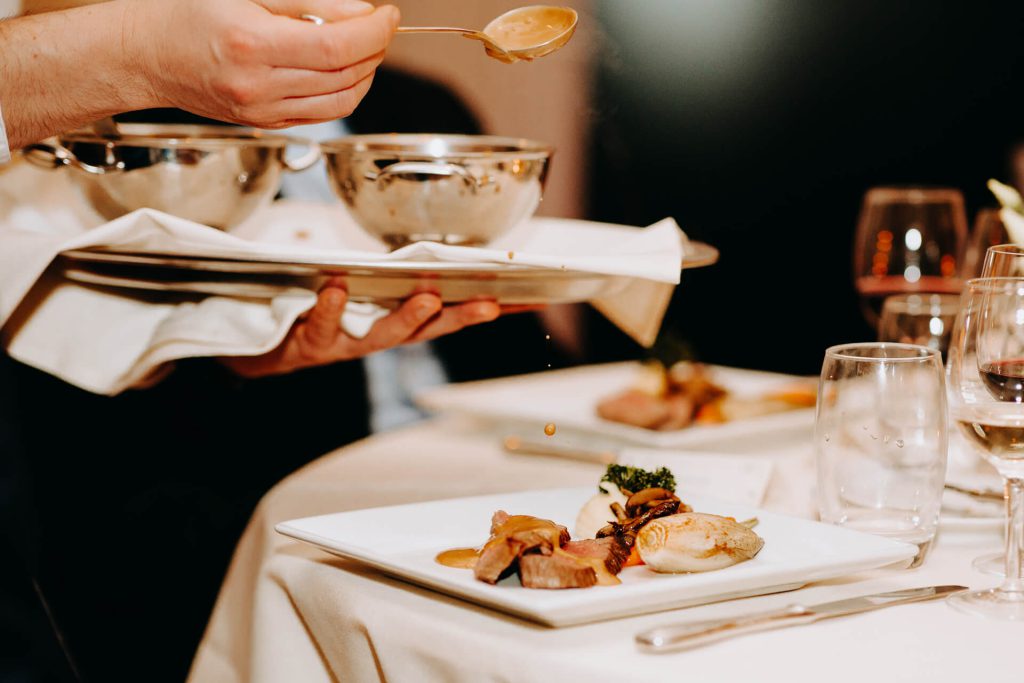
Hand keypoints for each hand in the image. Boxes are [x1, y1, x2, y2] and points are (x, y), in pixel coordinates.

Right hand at [127, 0, 399, 127]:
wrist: (146, 54)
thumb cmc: (185, 13)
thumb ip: (306, 2)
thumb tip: (358, 12)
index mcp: (252, 44)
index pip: (337, 47)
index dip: (374, 31)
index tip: (387, 14)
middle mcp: (259, 85)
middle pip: (345, 74)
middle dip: (375, 48)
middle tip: (378, 24)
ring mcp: (263, 111)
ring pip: (342, 100)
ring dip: (366, 72)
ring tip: (363, 45)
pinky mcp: (266, 123)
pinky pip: (324, 114)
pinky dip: (346, 91)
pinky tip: (343, 69)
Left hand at [221, 279, 530, 377]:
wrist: (266, 348)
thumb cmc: (324, 311)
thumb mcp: (367, 290)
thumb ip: (400, 272)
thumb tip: (438, 242)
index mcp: (404, 319)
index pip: (460, 312)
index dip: (499, 308)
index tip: (535, 296)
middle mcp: (383, 336)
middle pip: (432, 329)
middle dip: (463, 316)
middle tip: (490, 303)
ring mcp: (350, 343)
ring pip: (384, 334)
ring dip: (408, 318)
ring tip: (426, 297)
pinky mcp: (313, 343)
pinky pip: (323, 326)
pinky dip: (330, 309)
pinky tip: (337, 289)